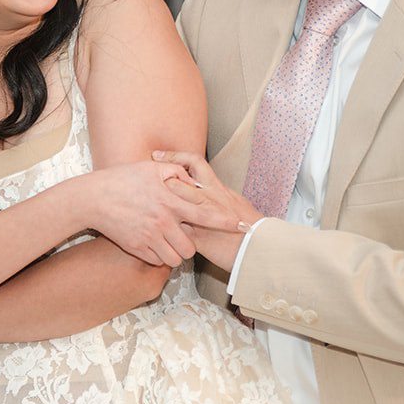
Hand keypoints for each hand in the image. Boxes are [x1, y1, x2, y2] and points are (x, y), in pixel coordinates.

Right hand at [81, 160, 234, 268]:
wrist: (93, 198)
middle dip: (191, 245)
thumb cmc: (122, 179)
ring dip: (175, 253)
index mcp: (170, 201)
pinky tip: (153, 244)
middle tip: (183, 237)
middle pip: (190, 247)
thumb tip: (192, 178)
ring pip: (175, 259)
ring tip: (168, 242)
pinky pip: (156, 260)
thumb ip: (175, 171)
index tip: (240, 226)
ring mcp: (149, 237)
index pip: (205, 214)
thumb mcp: (151, 168)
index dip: (226, 222)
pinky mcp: (136, 248)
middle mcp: (162, 222)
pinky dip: (158, 255)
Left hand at [152, 151, 264, 267]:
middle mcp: (209, 199)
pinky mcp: (197, 238)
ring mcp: (201, 218)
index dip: (175, 158)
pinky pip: (176, 232)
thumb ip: (219, 195)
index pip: (194, 164)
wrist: (259, 248)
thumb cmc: (250, 227)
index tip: (160, 155)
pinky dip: (163, 230)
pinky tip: (150, 228)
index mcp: (218, 189)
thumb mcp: (235, 203)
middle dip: (159, 176)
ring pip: (175, 202)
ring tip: (145, 194)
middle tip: (144, 170)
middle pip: (178, 180)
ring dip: (160, 199)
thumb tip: (207, 188)